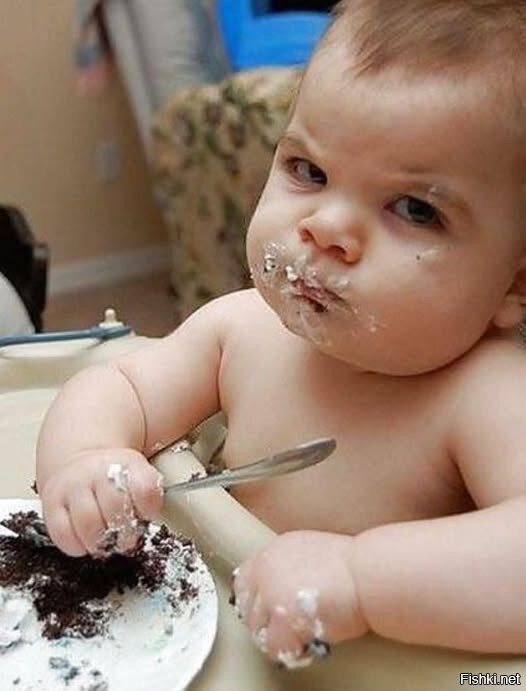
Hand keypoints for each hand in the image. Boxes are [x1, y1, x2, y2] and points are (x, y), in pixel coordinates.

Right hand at [39, 448, 163, 556]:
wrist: (81, 463)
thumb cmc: (116, 477)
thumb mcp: (142, 472)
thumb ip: (154, 489)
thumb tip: (177, 493)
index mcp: (126, 462)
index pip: (144, 488)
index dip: (149, 508)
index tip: (148, 515)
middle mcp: (97, 470)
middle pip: (116, 507)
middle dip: (126, 532)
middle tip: (128, 539)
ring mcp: (72, 487)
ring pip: (88, 523)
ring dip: (102, 542)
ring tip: (107, 543)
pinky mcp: (52, 504)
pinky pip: (62, 533)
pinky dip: (77, 546)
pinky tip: (86, 542)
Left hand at [231, 530, 368, 666]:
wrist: (367, 574)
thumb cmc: (352, 566)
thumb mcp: (311, 551)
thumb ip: (288, 566)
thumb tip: (282, 587)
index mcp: (273, 551)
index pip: (243, 579)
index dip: (254, 598)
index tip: (266, 610)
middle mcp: (266, 568)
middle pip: (245, 606)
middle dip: (263, 620)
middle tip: (283, 629)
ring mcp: (270, 592)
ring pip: (257, 628)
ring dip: (275, 636)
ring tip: (297, 636)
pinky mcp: (281, 616)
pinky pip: (272, 646)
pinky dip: (287, 649)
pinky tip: (304, 643)